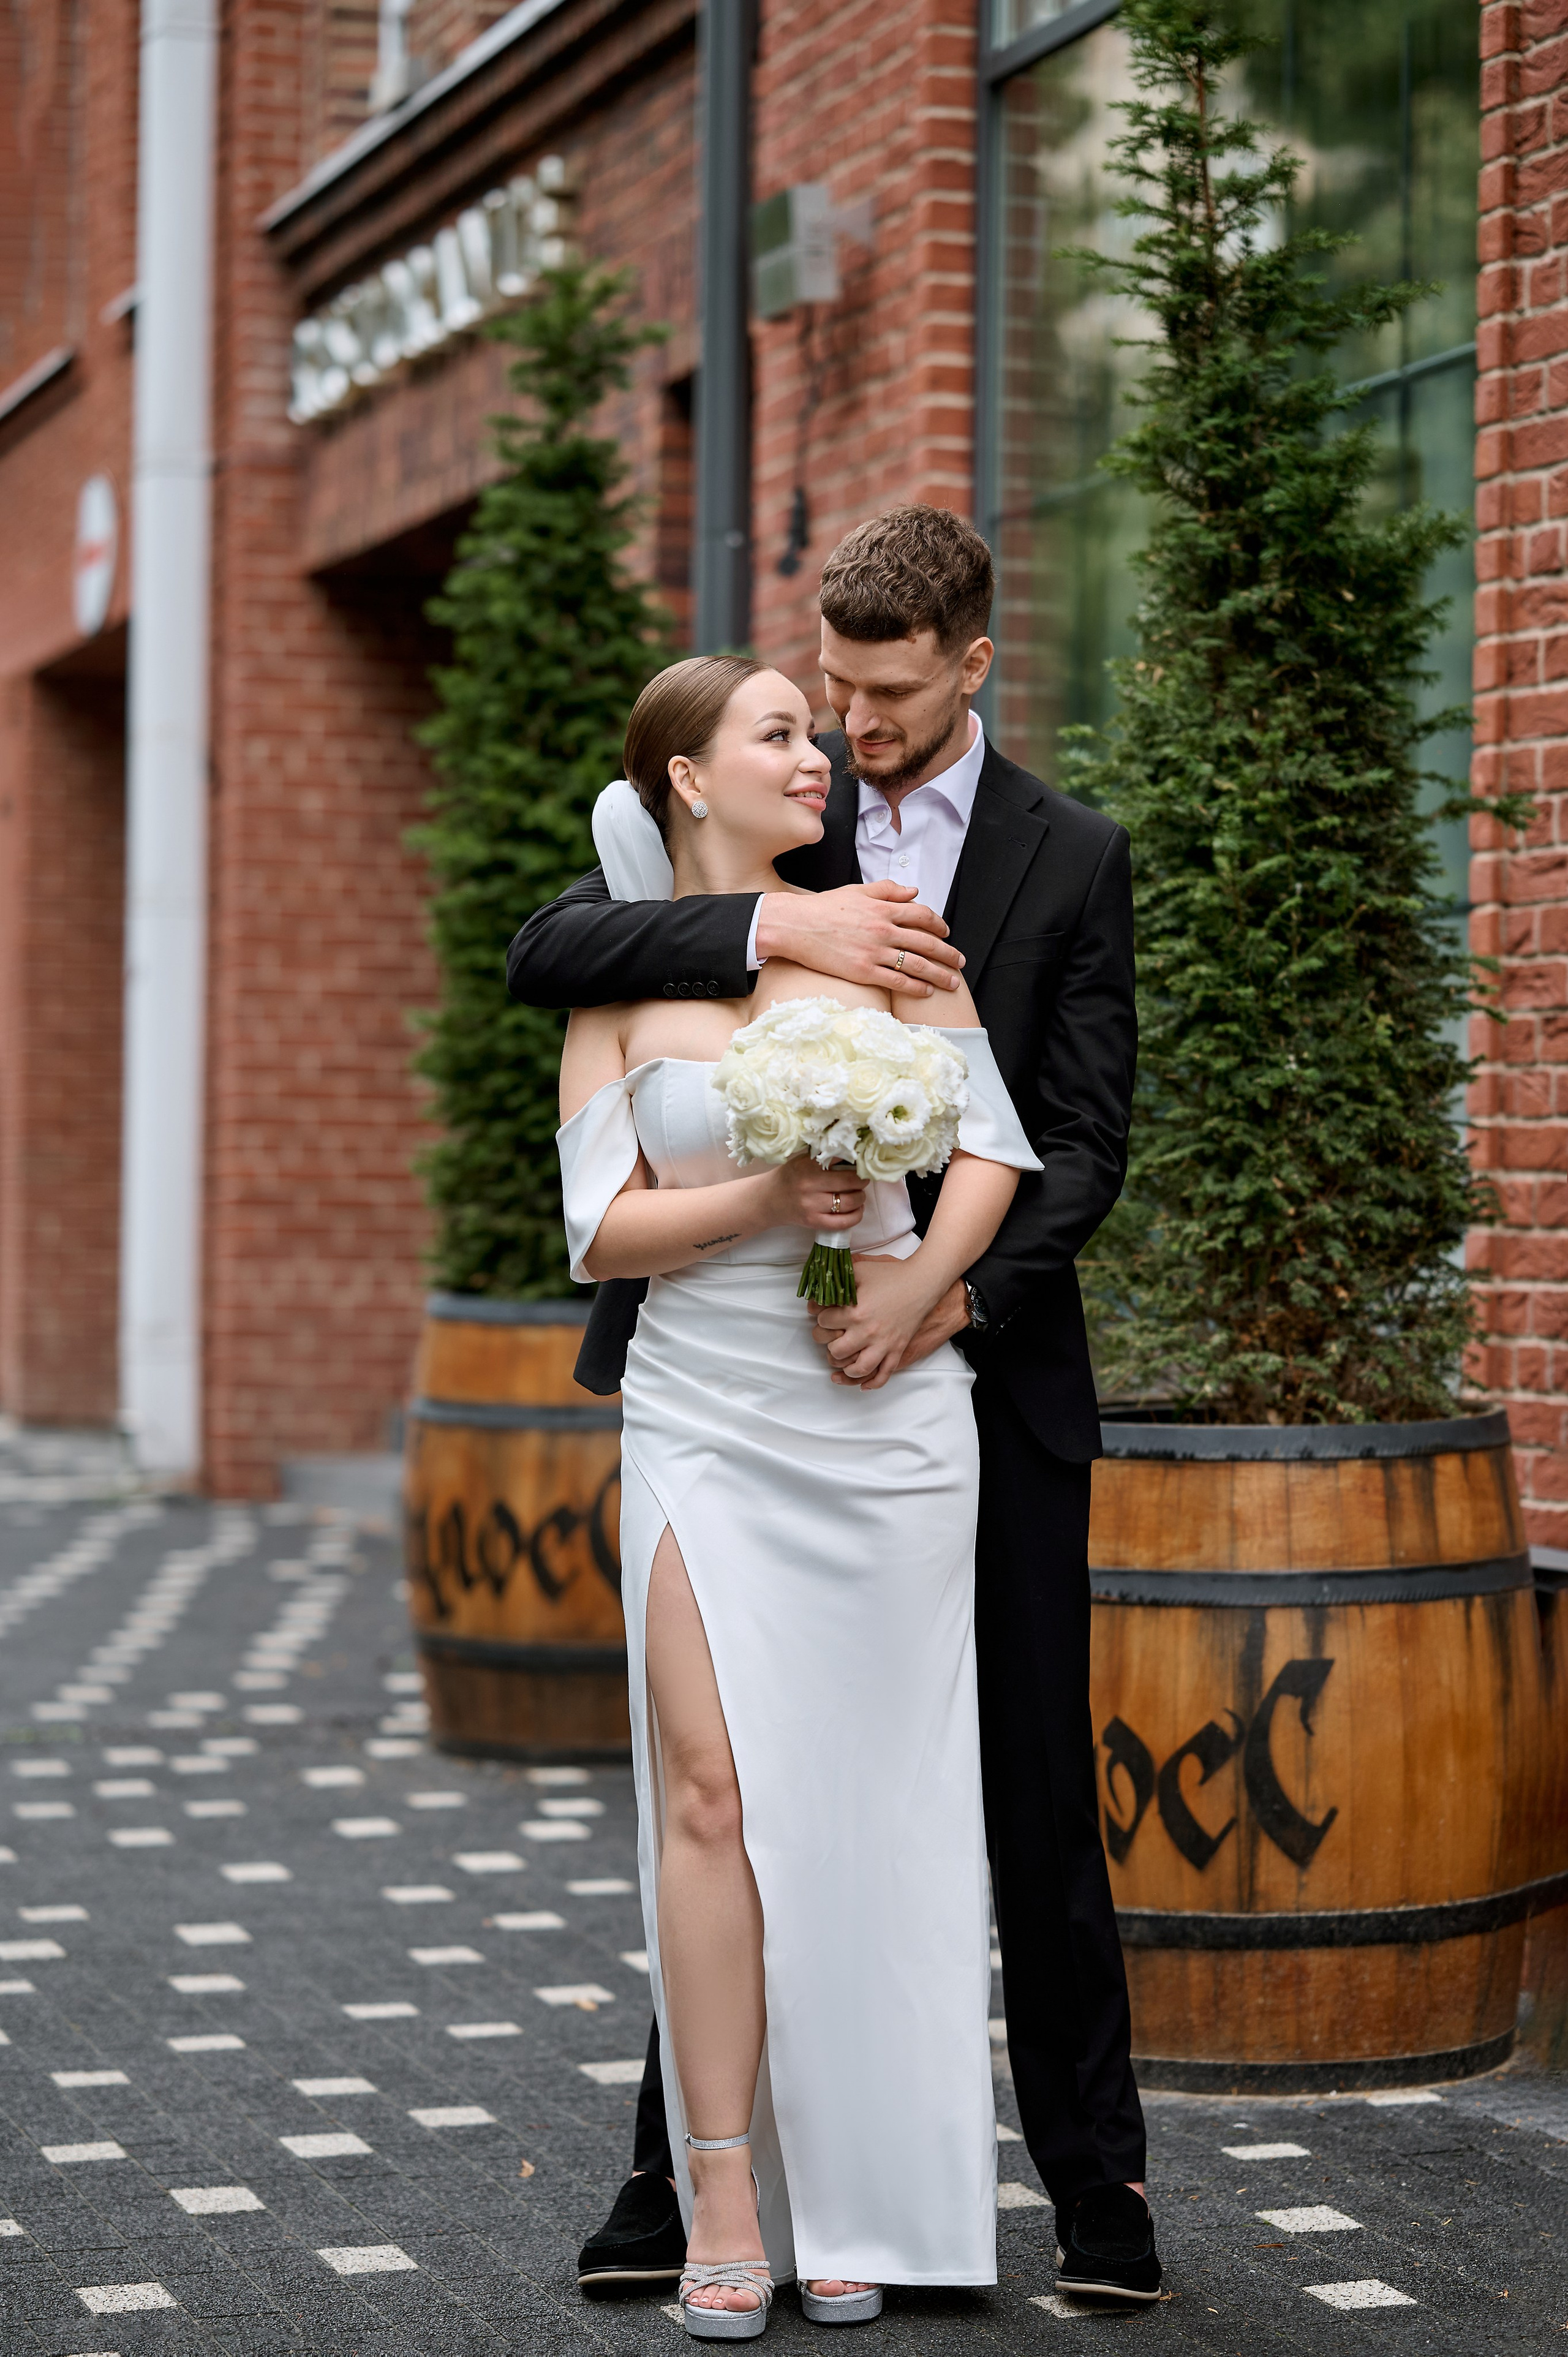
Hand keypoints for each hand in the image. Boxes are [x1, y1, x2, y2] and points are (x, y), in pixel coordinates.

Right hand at [754, 882, 963, 994]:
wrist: (795, 925)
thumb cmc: (822, 909)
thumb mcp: (857, 891)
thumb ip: (887, 890)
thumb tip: (914, 891)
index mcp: (882, 908)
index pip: (922, 916)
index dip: (939, 925)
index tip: (947, 933)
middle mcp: (883, 929)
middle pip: (926, 942)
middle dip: (947, 953)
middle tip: (960, 962)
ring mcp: (874, 952)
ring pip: (916, 964)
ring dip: (939, 974)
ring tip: (952, 982)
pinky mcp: (863, 971)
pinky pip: (897, 981)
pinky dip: (915, 987)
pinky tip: (926, 991)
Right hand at [766, 1157, 866, 1232]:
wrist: (768, 1200)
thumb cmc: (790, 1177)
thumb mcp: (803, 1161)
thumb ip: (825, 1158)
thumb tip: (856, 1155)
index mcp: (808, 1165)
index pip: (841, 1158)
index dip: (857, 1160)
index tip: (861, 1162)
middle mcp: (809, 1184)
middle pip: (850, 1182)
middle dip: (862, 1180)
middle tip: (862, 1179)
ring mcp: (811, 1205)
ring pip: (850, 1202)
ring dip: (861, 1198)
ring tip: (859, 1194)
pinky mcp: (814, 1222)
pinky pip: (843, 1222)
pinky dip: (856, 1216)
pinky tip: (857, 1209)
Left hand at [810, 1259, 964, 1389]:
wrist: (923, 1282)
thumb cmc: (893, 1275)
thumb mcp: (862, 1269)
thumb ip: (840, 1276)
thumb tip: (822, 1284)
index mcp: (856, 1312)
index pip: (824, 1322)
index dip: (820, 1317)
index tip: (822, 1315)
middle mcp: (868, 1332)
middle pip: (836, 1350)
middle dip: (828, 1344)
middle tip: (830, 1337)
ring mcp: (884, 1344)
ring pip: (858, 1368)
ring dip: (846, 1367)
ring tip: (844, 1359)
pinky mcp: (897, 1350)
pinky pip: (884, 1374)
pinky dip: (872, 1383)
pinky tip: (863, 1384)